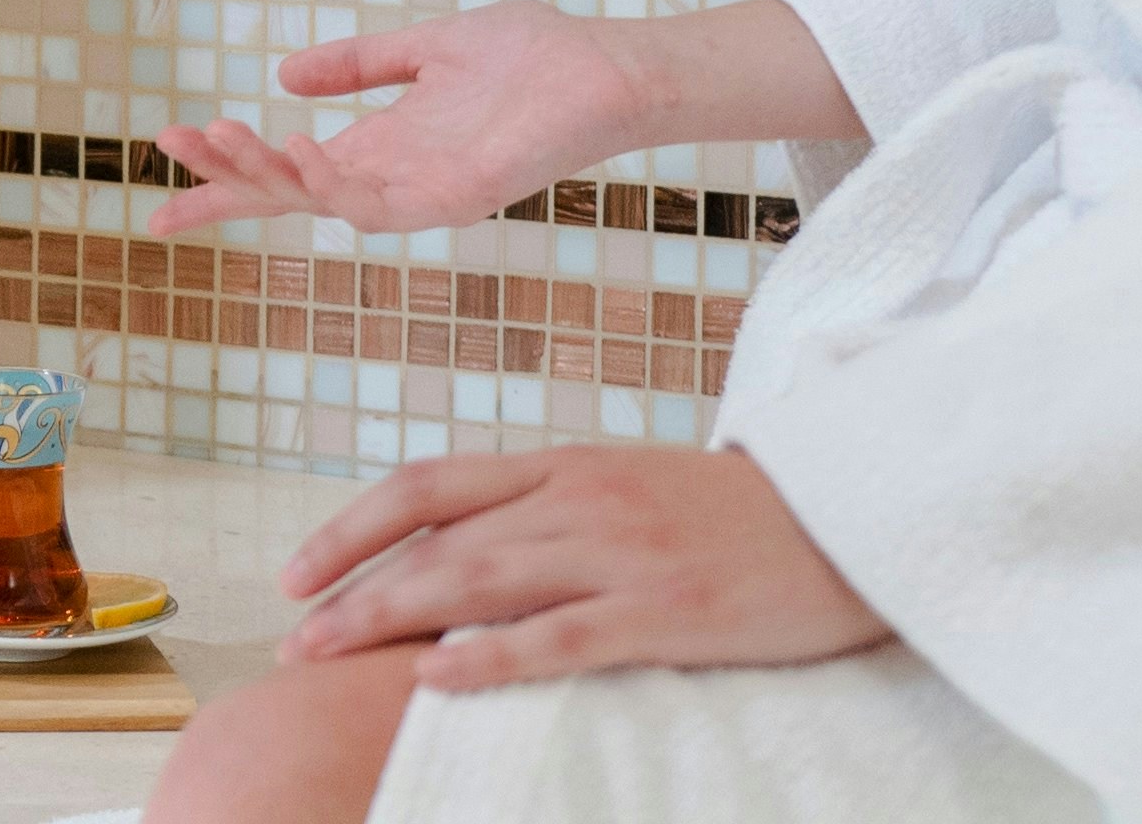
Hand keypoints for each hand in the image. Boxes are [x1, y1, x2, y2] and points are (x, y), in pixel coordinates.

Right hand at [144, 0, 652, 237]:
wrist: (607, 67)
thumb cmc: (534, 56)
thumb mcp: (427, 47)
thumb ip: (361, 63)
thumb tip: (284, 72)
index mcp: (380, 145)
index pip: (285, 174)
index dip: (223, 186)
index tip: (156, 204)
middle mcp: (393, 178)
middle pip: (287, 191)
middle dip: (224, 176)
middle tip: (171, 140)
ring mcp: (422, 192)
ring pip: (322, 199)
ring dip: (267, 173)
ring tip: (222, 133)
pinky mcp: (458, 196)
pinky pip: (382, 203)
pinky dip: (335, 183)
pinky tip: (301, 148)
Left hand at [278, 445, 885, 691]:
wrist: (851, 519)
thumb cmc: (739, 519)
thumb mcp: (633, 494)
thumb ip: (555, 515)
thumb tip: (470, 555)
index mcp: (567, 467)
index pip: (430, 486)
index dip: (352, 525)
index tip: (297, 571)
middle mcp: (580, 499)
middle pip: (437, 539)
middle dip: (351, 587)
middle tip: (290, 635)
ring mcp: (621, 553)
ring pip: (479, 580)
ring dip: (389, 618)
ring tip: (327, 654)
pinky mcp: (666, 611)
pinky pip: (560, 635)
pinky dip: (491, 654)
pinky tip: (436, 676)